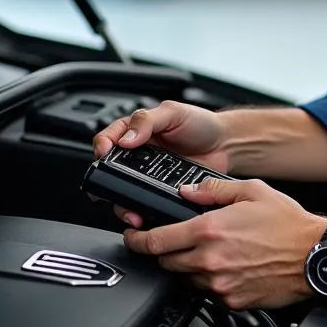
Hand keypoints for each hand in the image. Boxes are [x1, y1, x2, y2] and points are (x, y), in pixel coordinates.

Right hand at [92, 101, 230, 226]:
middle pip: (108, 172)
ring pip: (123, 193)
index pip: (107, 138)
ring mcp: (147, 176)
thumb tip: (126, 138)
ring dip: (122, 204)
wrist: (225, 145)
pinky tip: (147, 214)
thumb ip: (147, 120)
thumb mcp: (173, 112)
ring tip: (131, 211)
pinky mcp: (160, 192)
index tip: (104, 152)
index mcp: (134, 132)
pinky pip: (145, 204)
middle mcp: (136, 156)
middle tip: (109, 189)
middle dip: (105, 184)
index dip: (101, 146)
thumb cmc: (200, 124)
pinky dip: (143, 211)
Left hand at [122, 174, 326, 309]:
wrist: (316, 256)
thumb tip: (188, 191)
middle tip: (177, 242)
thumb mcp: (252, 191)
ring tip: (213, 254)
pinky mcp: (232, 301)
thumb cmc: (290, 225)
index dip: (137, 240)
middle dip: (166, 252)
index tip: (134, 238)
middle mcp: (210, 260)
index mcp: (209, 230)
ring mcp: (220, 284)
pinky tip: (231, 268)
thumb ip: (213, 189)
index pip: (155, 241)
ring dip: (190, 267)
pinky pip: (209, 293)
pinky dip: (212, 281)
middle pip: (166, 263)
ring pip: (186, 279)